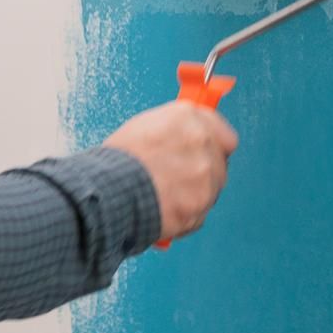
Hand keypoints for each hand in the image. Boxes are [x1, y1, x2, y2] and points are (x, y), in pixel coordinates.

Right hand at [102, 101, 238, 240]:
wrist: (108, 190)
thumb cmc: (118, 159)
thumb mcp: (144, 126)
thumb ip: (176, 128)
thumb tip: (187, 136)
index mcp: (188, 118)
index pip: (223, 133)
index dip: (215, 144)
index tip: (209, 152)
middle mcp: (203, 143)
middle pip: (218, 162)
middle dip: (202, 170)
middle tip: (177, 176)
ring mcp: (206, 176)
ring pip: (211, 189)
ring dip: (194, 193)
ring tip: (163, 194)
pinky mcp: (200, 206)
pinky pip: (199, 213)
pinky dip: (186, 214)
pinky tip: (163, 208)